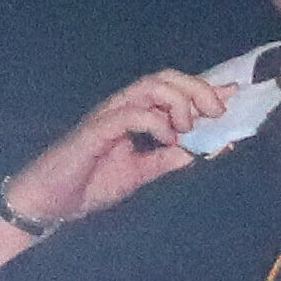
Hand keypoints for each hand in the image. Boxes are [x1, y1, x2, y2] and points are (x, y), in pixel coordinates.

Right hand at [2, 70, 236, 223]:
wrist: (48, 202)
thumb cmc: (89, 184)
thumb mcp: (139, 174)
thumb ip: (166, 161)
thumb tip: (197, 153)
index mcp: (135, 115)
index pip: (172, 91)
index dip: (203, 89)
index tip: (232, 95)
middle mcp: (122, 107)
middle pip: (165, 78)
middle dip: (197, 89)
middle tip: (216, 112)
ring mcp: (108, 115)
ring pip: (149, 87)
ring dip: (178, 102)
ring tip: (187, 128)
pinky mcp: (95, 130)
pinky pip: (130, 114)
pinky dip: (155, 122)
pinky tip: (167, 140)